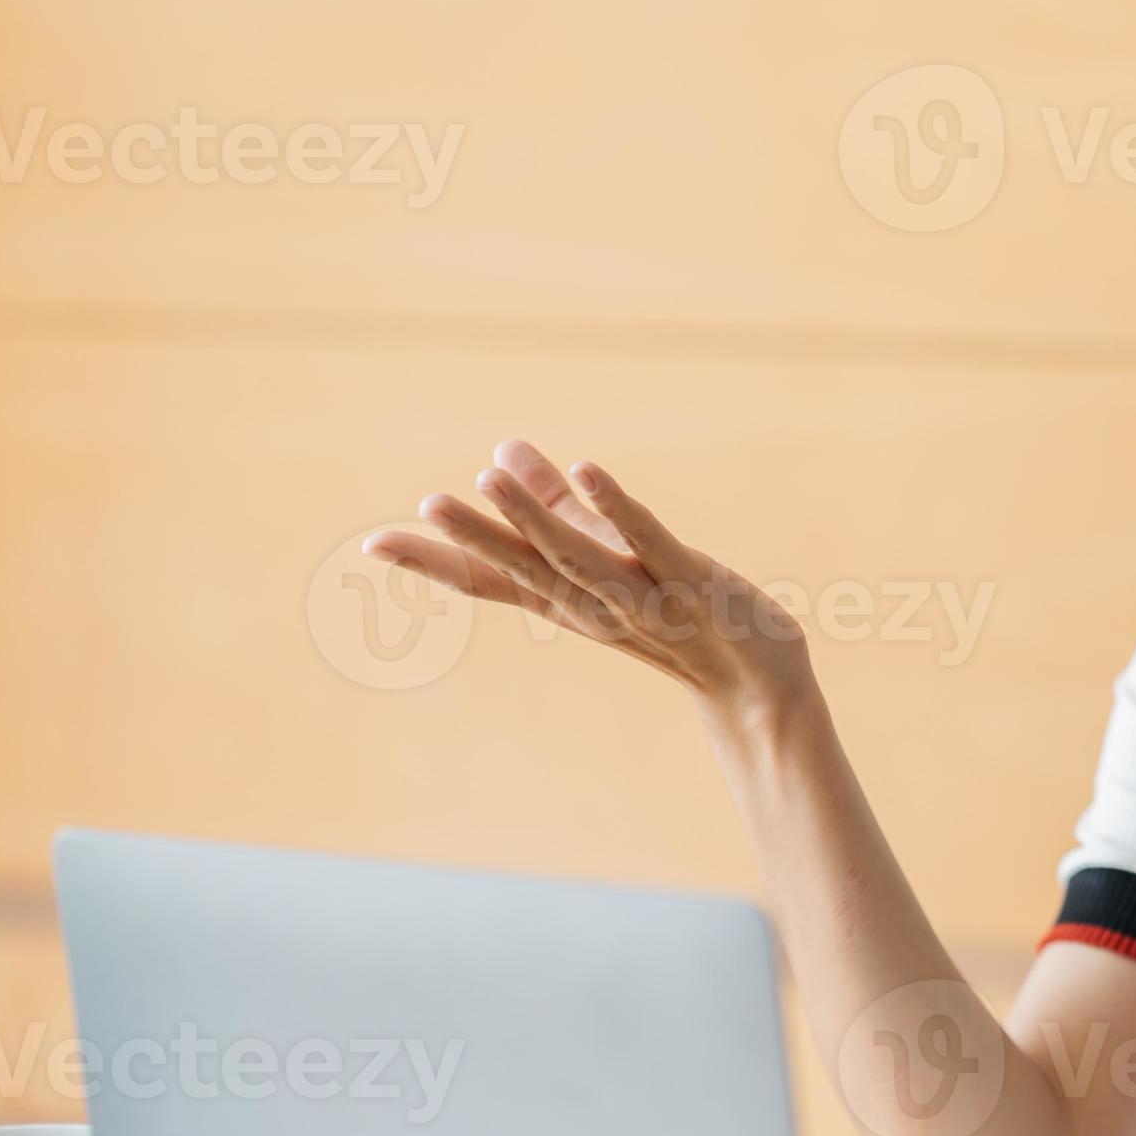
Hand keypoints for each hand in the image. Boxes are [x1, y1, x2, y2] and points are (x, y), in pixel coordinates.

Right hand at [362, 440, 812, 723]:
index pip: (494, 581)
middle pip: (526, 571)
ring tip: (489, 474)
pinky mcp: (695, 585)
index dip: (438, 562)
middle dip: (476, 538)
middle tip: (424, 505)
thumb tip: (503, 449)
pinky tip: (587, 471)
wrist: (761, 685)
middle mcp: (596, 608)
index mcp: (569, 602)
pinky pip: (651, 542)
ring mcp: (645, 600)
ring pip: (579, 559)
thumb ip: (558, 505)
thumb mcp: (610, 560)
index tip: (373, 545)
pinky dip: (618, 509)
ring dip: (535, 518)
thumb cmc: (679, 615)